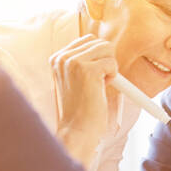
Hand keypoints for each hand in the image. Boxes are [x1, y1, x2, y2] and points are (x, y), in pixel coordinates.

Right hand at [50, 34, 119, 161]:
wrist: (77, 130)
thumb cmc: (79, 108)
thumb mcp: (74, 79)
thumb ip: (82, 61)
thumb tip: (104, 45)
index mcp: (57, 58)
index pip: (88, 40)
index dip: (98, 57)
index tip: (92, 77)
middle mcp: (62, 57)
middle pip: (100, 42)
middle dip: (105, 61)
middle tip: (96, 82)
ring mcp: (73, 62)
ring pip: (108, 49)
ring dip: (109, 68)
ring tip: (97, 86)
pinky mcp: (87, 70)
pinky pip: (112, 63)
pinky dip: (113, 76)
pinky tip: (100, 89)